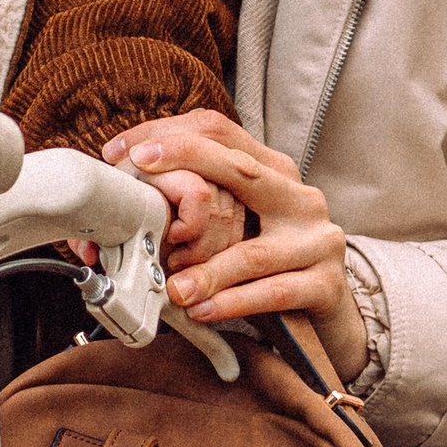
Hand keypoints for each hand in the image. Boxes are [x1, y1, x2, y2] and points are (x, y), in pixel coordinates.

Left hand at [103, 114, 364, 378]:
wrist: (322, 312)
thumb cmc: (266, 263)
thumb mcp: (237, 221)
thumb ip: (199, 200)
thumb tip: (127, 187)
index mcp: (275, 173)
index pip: (222, 133)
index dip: (170, 135)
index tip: (121, 150)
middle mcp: (300, 198)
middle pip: (241, 170)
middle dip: (187, 162)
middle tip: (140, 171)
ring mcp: (318, 240)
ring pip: (253, 252)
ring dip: (206, 269)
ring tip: (172, 285)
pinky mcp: (325, 283)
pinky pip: (273, 292)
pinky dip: (233, 302)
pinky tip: (203, 309)